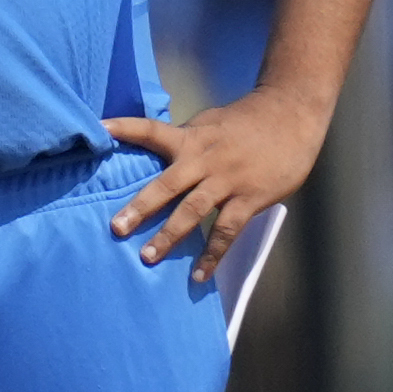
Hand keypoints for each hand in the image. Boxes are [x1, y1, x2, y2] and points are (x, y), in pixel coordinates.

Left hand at [107, 90, 329, 277]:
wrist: (292, 115)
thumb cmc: (249, 120)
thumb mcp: (211, 123)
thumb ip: (187, 141)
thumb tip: (157, 152)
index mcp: (192, 137)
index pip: (151, 129)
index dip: (125, 128)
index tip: (100, 129)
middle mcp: (205, 158)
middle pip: (167, 184)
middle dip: (140, 207)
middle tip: (116, 227)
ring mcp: (227, 180)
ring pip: (193, 211)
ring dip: (169, 236)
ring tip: (147, 257)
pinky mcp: (249, 198)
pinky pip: (226, 231)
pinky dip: (212, 255)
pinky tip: (198, 276)